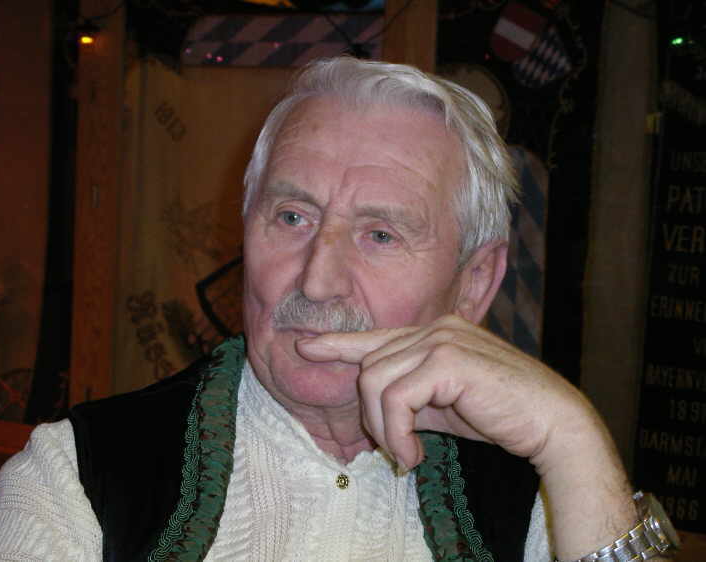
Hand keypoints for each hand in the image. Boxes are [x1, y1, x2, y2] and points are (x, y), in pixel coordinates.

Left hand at [297, 314, 636, 559]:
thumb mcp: (443, 404)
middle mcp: (435, 327)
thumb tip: (374, 409)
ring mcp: (442, 339)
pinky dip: (396, 432)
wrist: (550, 422)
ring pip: (376, 382)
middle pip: (369, 367)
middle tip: (396, 448)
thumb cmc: (499, 414)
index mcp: (435, 332)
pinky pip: (396, 399)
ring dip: (383, 428)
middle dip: (371, 415)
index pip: (376, 337)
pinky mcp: (448, 359)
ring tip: (406, 453)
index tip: (306, 348)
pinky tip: (414, 453)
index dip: (338, 344)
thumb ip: (410, 395)